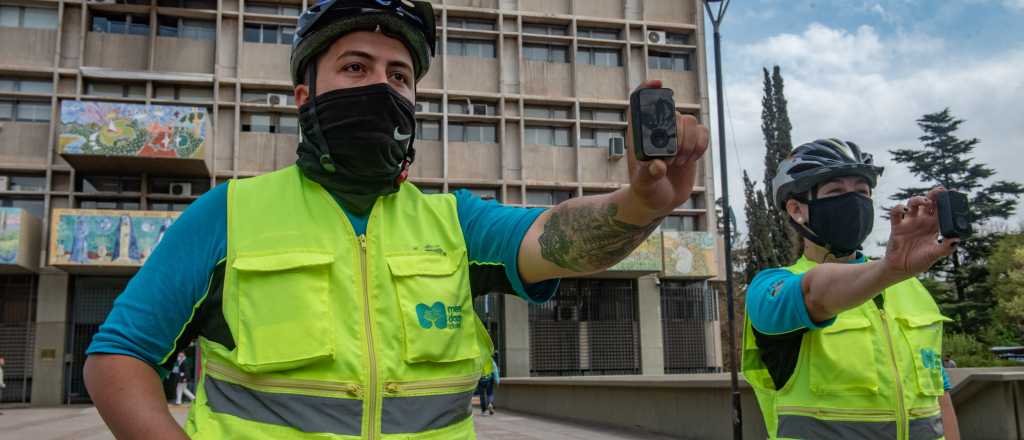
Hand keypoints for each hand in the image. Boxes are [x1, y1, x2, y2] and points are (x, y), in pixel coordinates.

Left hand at [626, 80, 709, 215]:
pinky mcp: (692, 143)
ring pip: (690, 121)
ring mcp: (676, 135)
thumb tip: (659, 166)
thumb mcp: (643, 185)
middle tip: (672, 159)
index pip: (639, 103)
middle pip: (672, 112)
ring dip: (689, 143)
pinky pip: (703, 132)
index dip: (647, 89)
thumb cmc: (646, 191)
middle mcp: (658, 130)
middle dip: (678, 135)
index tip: (659, 85)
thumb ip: (649, 175)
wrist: (659, 200)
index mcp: (639, 135)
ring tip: (680, 162)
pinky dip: (700, 146)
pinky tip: (691, 160)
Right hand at [883, 187, 958, 276]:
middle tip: (940, 191)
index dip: (948, 201)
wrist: (901, 268)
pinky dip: (899, 208)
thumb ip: (945, 248)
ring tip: (926, 202)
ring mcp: (910, 222)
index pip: (942, 210)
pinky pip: (896, 213)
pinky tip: (905, 210)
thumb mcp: (934, 255)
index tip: (953, 193)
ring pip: (913, 203)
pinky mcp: (897, 226)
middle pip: (929, 202)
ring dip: (919, 199)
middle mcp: (922, 221)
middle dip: (934, 194)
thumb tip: (956, 239)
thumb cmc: (920, 261)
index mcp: (934, 226)